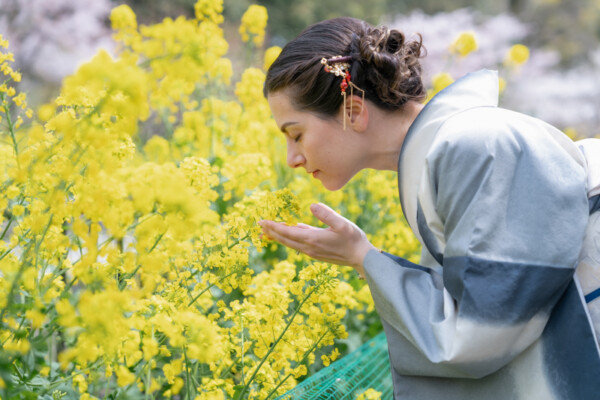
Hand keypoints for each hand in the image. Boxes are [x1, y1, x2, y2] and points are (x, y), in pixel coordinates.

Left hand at [258, 203, 376, 274]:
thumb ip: (326, 214)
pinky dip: (288, 240)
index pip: (287, 232)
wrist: (362, 258)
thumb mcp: (342, 224)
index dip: (273, 226)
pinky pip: (297, 245)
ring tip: (266, 231)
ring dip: (277, 237)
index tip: (262, 221)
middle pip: (284, 239)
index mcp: (312, 239)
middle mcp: (309, 247)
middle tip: (258, 225)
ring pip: (289, 243)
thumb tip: (311, 205)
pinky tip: (288, 234)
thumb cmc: (354, 239)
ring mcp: (312, 252)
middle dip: (270, 231)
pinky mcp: (316, 254)